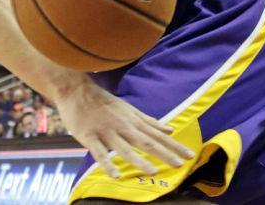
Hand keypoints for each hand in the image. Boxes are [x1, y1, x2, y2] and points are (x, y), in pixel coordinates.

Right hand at [55, 78, 193, 177]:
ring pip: (123, 148)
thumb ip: (149, 121)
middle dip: (163, 153)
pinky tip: (115, 175)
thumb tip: (170, 129)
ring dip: (138, 159)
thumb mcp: (128, 109)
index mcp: (132, 120)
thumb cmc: (102, 101)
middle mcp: (122, 126)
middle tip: (179, 164)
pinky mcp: (89, 136)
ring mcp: (105, 131)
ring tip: (152, 171)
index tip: (189, 155)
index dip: (173, 145)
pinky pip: (99, 152)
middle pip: (145, 141)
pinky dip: (107, 163)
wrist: (75, 89)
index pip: (157, 135)